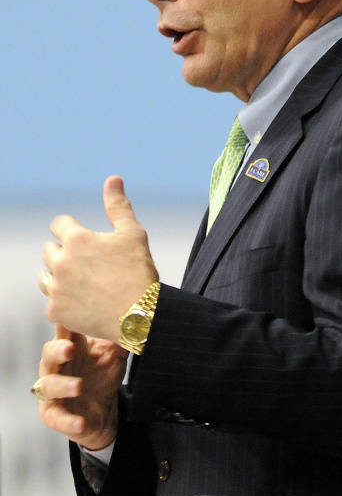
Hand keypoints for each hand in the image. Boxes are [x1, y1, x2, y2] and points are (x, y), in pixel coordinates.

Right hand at [36, 326, 127, 449]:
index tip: (69, 313)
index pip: (64, 333)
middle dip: (58, 351)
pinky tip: (80, 422)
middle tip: (70, 349)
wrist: (101, 413)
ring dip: (63, 385)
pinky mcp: (54, 415)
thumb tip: (137, 316)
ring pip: (49, 386)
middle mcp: (55, 368)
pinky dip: (69, 421)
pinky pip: (58, 418)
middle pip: (49, 354)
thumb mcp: (114, 357)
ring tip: (78, 386)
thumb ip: (120, 338)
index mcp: (69, 350)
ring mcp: (51, 392)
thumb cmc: (102, 377)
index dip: (65, 324)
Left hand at [42, 176, 158, 340]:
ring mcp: (56, 288)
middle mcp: (60, 261)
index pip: (59, 224)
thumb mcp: (134, 235)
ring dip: (60, 278)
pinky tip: (85, 305)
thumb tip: (113, 178)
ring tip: (86, 287)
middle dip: (65, 255)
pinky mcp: (55, 311)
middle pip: (49, 250)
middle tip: (91, 268)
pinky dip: (65, 304)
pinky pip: (52, 303)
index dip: (73, 231)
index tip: (86, 243)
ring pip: (46, 277)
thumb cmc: (140, 273)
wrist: (141, 316)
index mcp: (77, 239)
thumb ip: (118, 206)